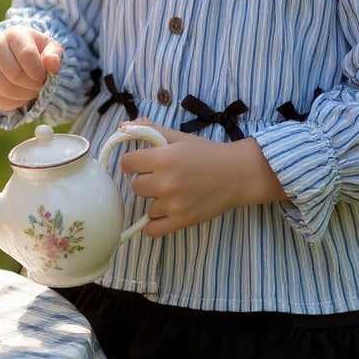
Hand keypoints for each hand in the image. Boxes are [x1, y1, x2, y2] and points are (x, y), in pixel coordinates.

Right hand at [0, 26, 62, 110]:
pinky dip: (13, 103)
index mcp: (14, 35)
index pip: (27, 56)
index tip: (45, 76)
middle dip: (33, 86)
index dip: (39, 72)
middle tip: (40, 86)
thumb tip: (52, 64)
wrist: (13, 51)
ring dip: (24, 96)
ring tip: (32, 91)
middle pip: (15, 75)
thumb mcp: (48, 46)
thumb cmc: (34, 49)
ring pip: (6, 89)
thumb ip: (54, 54)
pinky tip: (21, 96)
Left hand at [118, 120, 285, 235]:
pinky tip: (164, 214)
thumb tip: (122, 128)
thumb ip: (149, 129)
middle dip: (147, 181)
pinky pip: (152, 230)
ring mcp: (172, 203)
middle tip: (164, 178)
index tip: (142, 164)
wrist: (236, 174)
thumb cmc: (206, 154)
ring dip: (156, 202)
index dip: (133, 163)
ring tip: (175, 193)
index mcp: (162, 158)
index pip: (126, 164)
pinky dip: (154, 224)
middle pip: (135, 186)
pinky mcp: (181, 220)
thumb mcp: (178, 137)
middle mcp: (165, 182)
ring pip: (146, 207)